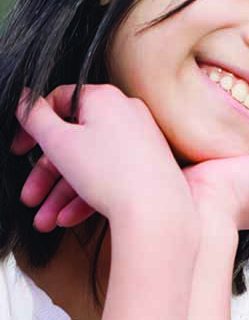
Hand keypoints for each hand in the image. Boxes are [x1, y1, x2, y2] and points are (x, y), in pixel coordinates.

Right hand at [13, 85, 189, 229]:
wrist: (157, 212)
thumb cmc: (109, 173)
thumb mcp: (57, 140)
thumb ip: (34, 115)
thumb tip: (24, 98)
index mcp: (105, 98)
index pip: (59, 102)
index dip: (33, 126)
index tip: (20, 149)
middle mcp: (127, 114)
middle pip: (73, 141)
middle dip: (46, 176)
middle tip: (29, 197)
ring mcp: (141, 141)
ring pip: (90, 165)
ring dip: (62, 195)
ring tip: (44, 221)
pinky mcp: (149, 166)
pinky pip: (112, 176)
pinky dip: (88, 196)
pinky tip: (68, 219)